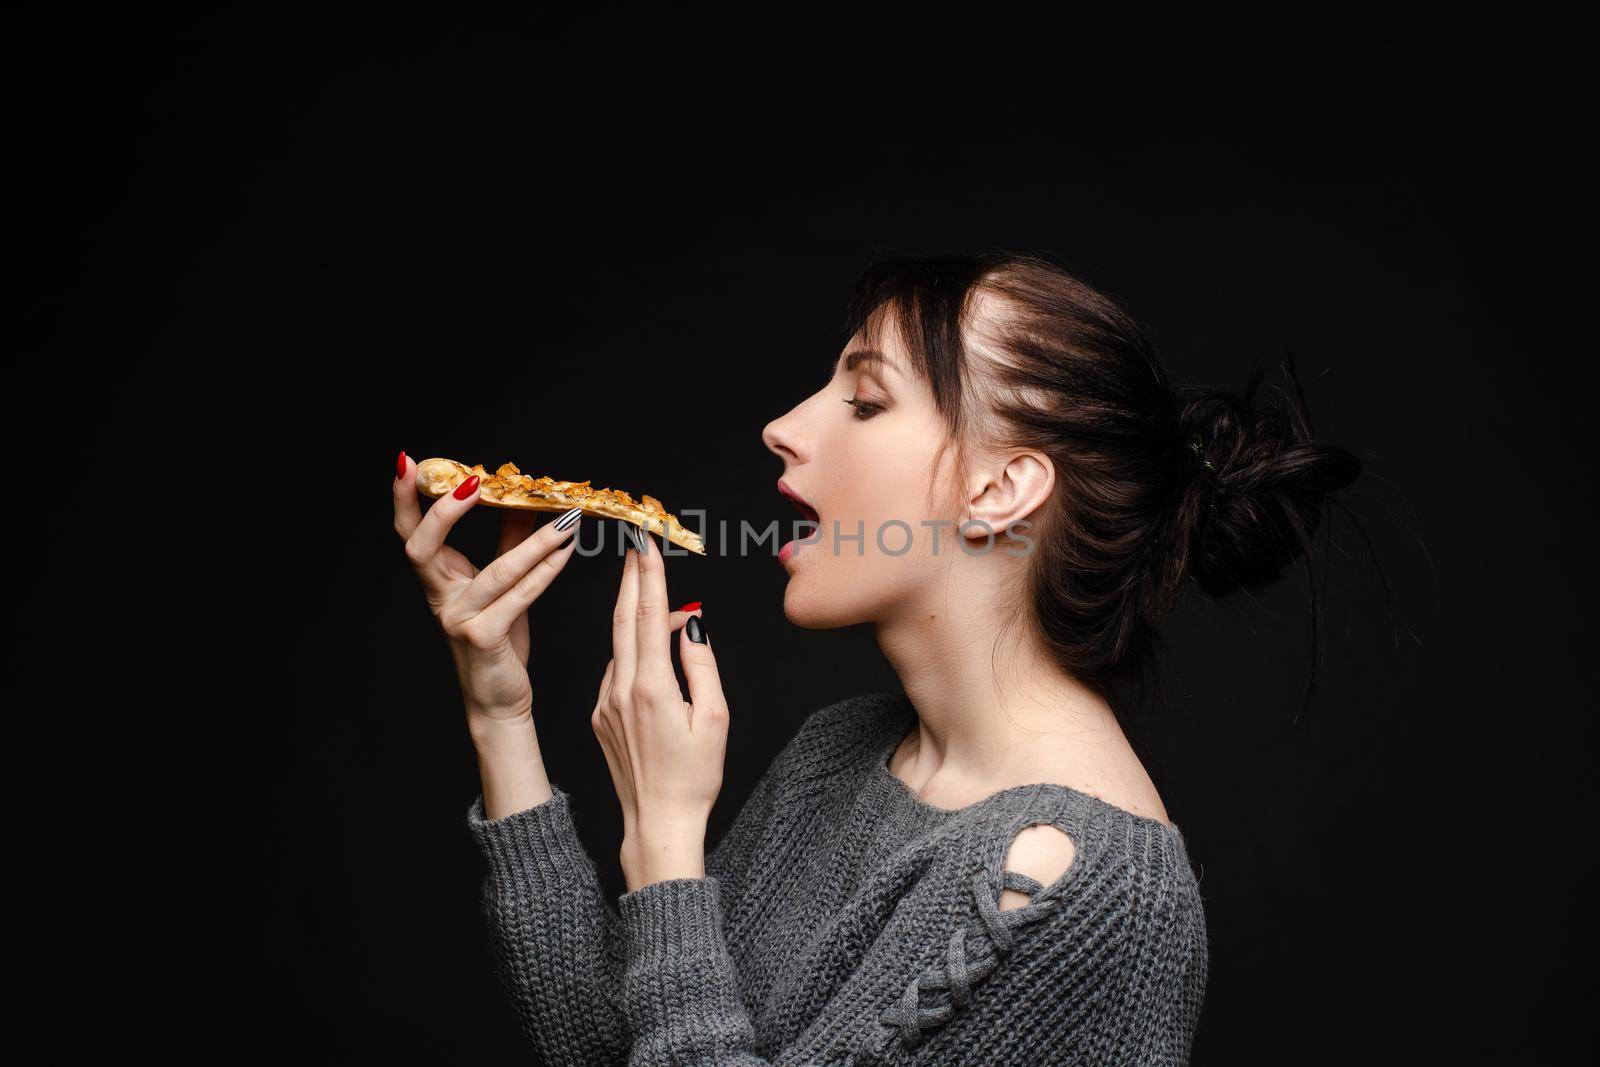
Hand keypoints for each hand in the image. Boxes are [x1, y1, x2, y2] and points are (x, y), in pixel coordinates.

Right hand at [392, 452, 580, 725]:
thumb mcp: (499, 586)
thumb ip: (508, 543)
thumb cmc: (497, 640)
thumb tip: (522, 500)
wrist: (498, 698)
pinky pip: (519, 596)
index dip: (404, 498)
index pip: (411, 533)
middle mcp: (440, 598)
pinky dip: (545, 570)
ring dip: (534, 542)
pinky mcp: (484, 637)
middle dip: (442, 511)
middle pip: (421, 547)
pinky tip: (566, 550)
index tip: (408, 461)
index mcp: (437, 580)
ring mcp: (459, 619)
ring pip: (494, 572)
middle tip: (472, 482)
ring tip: (565, 519)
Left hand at [591, 526, 726, 890]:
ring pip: (621, 647)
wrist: (657, 823)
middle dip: (631, 579)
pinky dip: (633, 654)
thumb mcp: (715, 718)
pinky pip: (616, 672)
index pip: (648, 617)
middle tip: (636, 544)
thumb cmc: (695, 777)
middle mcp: (621, 690)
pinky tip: (651, 657)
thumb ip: (702, 665)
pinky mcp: (600, 717)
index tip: (647, 543)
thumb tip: (691, 624)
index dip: (649, 576)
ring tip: (657, 600)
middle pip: (623, 620)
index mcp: (653, 687)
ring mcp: (605, 704)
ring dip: (637, 619)